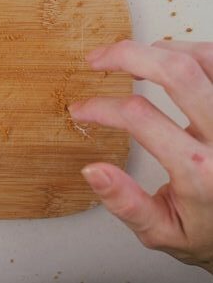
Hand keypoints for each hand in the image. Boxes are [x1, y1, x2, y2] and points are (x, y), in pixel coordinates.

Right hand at [69, 40, 212, 273]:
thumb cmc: (208, 231)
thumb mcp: (162, 233)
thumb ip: (127, 204)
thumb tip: (93, 171)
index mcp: (199, 171)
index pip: (139, 118)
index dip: (101, 107)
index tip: (82, 109)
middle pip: (178, 72)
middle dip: (127, 54)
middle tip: (98, 58)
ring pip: (204, 58)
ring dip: (162, 50)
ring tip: (135, 59)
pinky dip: (192, 53)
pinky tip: (171, 61)